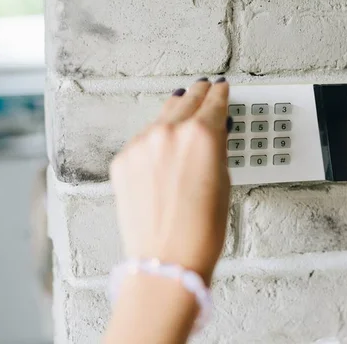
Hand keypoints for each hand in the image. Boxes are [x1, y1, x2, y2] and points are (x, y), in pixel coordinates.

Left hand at [109, 78, 231, 284]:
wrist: (167, 258)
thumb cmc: (201, 230)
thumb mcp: (224, 181)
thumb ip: (216, 149)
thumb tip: (212, 136)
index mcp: (201, 134)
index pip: (214, 101)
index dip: (219, 93)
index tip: (220, 88)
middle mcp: (169, 132)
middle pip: (186, 99)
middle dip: (197, 93)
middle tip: (203, 88)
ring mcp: (142, 145)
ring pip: (161, 116)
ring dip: (174, 112)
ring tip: (182, 110)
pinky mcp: (123, 160)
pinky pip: (143, 138)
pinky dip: (154, 137)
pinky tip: (162, 146)